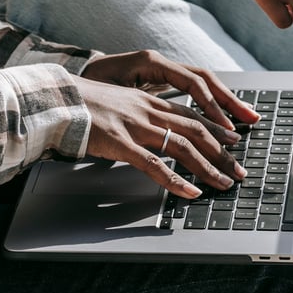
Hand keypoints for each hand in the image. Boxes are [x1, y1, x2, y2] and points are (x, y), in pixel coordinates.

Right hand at [78, 50, 260, 197]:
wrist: (52, 101)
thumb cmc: (79, 106)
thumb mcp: (116, 105)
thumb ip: (135, 116)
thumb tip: (150, 134)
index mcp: (146, 99)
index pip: (191, 113)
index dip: (216, 127)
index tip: (234, 140)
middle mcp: (146, 109)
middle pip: (196, 130)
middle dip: (223, 152)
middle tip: (239, 170)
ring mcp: (134, 125)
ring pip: (183, 147)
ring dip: (209, 167)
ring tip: (224, 184)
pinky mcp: (120, 142)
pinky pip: (155, 165)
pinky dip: (176, 180)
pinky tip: (191, 192)